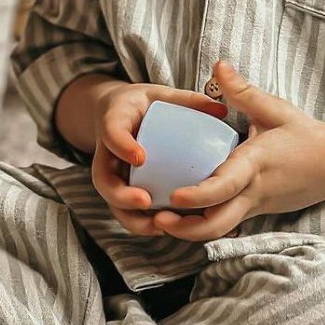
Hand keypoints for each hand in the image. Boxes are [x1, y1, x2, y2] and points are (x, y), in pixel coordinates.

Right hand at [90, 82, 227, 235]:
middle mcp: (106, 149)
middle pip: (102, 177)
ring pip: (111, 199)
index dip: (122, 145)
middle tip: (145, 201)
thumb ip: (189, 101)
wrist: (118, 111)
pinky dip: (139, 222)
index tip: (140, 157)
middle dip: (121, 194)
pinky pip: (123, 208)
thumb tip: (222, 110)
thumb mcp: (163, 95)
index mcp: (114, 119)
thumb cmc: (145, 104)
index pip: (112, 131)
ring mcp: (110, 171)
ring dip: (130, 216)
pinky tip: (163, 229)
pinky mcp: (119, 186)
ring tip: (156, 225)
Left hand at [152, 61, 324, 240]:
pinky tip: (181, 216)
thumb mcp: (275, 109)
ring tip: (161, 220)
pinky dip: (202, 224)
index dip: (198, 196)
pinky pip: (226, 224)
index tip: (174, 195)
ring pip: (219, 230)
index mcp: (256, 164)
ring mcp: (254, 206)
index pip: (225, 186)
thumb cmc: (304, 135)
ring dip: (190, 230)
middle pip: (218, 225)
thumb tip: (218, 65)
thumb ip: (243, 91)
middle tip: (156, 219)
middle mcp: (253, 191)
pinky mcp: (254, 212)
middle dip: (185, 229)